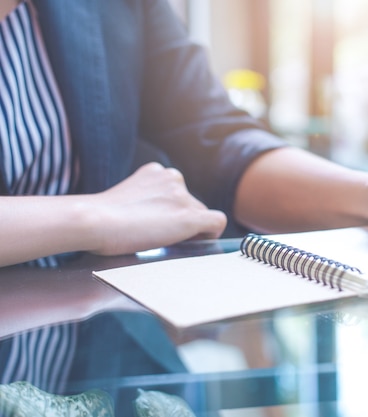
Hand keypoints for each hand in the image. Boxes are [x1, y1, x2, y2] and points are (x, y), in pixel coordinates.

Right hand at [87, 162, 226, 255]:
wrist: (95, 220)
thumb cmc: (100, 218)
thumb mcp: (127, 197)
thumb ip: (146, 200)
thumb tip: (158, 219)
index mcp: (157, 172)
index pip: (178, 193)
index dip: (173, 211)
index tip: (160, 224)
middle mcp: (173, 178)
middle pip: (191, 204)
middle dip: (182, 220)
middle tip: (163, 236)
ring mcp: (183, 197)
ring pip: (201, 214)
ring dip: (190, 228)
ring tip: (167, 241)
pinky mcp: (189, 216)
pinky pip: (216, 222)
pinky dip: (212, 233)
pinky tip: (200, 241)